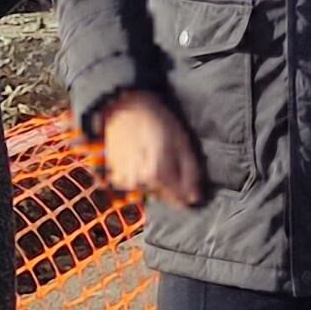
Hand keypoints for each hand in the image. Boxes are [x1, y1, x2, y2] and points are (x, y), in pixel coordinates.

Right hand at [97, 89, 206, 207]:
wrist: (127, 109)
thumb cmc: (158, 123)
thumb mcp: (183, 143)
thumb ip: (191, 173)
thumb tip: (195, 197)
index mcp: (157, 174)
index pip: (178, 200)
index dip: (187, 194)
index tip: (191, 188)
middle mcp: (139, 181)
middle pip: (163, 195)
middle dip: (170, 183)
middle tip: (169, 160)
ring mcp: (125, 179)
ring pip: (148, 190)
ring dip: (154, 180)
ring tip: (154, 157)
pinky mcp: (115, 175)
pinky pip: (133, 185)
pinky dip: (139, 177)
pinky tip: (140, 160)